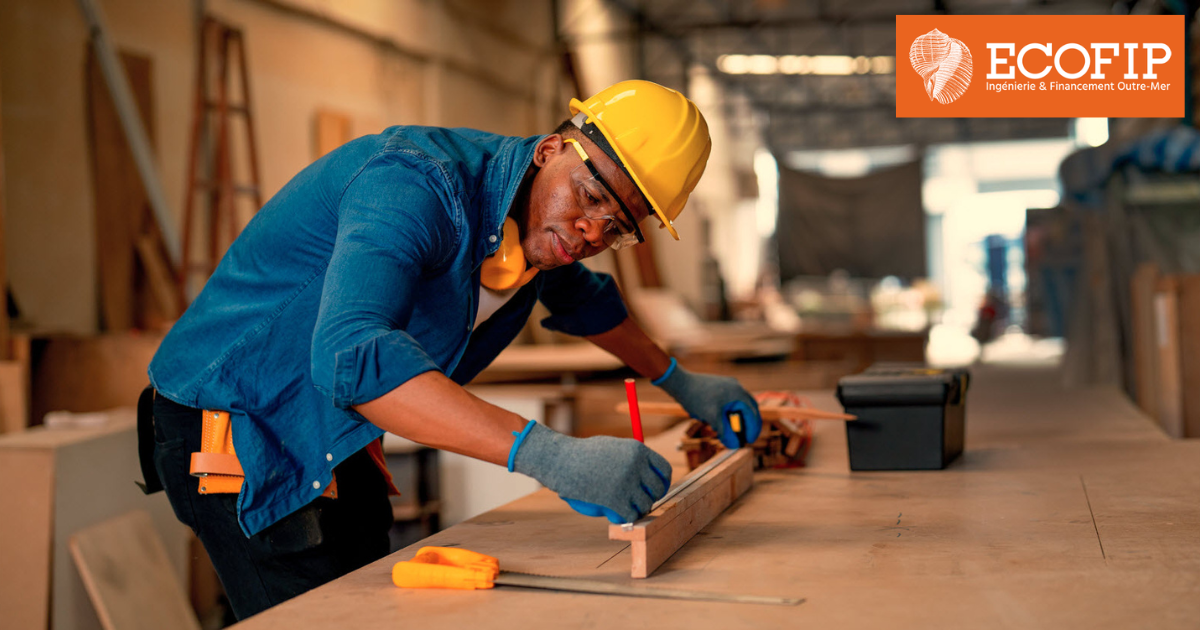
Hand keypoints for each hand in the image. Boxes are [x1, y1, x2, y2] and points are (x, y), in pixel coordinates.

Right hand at [509, 422, 671, 523]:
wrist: (561, 460)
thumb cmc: (581, 453)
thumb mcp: (611, 447)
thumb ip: (630, 458)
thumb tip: (646, 470)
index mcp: (638, 450)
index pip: (663, 469)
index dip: (663, 482)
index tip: (656, 490)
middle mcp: (636, 466)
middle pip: (657, 490)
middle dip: (652, 499)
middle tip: (642, 502)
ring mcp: (626, 483)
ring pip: (644, 505)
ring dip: (638, 511)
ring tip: (630, 511)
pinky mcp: (615, 500)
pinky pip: (628, 515)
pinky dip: (624, 519)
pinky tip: (617, 519)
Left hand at [653, 359, 761, 448]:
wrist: (680, 382)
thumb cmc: (696, 398)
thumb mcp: (712, 417)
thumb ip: (725, 432)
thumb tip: (734, 446)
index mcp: (738, 393)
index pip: (752, 413)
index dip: (752, 429)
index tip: (749, 441)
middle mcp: (736, 387)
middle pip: (750, 409)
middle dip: (748, 424)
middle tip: (745, 438)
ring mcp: (729, 386)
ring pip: (740, 406)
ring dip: (739, 419)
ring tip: (732, 431)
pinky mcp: (721, 387)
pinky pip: (731, 402)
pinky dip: (731, 413)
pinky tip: (722, 421)